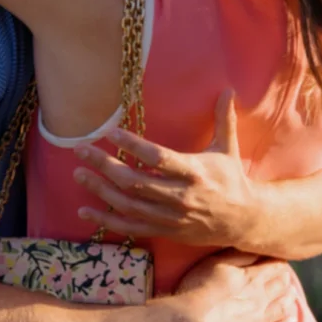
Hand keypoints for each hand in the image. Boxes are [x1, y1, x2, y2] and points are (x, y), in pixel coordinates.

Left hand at [73, 91, 260, 247]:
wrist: (242, 220)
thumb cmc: (231, 179)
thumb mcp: (228, 148)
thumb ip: (224, 119)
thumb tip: (227, 89)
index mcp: (195, 172)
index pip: (159, 158)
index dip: (133, 146)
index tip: (111, 132)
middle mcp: (181, 196)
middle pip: (136, 182)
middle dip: (104, 166)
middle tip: (81, 151)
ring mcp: (171, 217)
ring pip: (129, 205)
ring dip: (101, 190)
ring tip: (79, 174)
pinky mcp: (165, 231)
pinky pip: (131, 228)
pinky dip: (106, 221)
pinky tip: (86, 211)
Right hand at [172, 250, 300, 321]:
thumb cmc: (198, 291)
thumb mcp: (215, 264)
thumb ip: (238, 255)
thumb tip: (257, 248)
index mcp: (251, 278)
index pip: (274, 267)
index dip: (279, 262)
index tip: (280, 260)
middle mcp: (260, 299)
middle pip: (281, 286)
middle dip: (285, 279)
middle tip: (287, 276)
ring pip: (283, 307)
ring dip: (289, 298)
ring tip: (292, 293)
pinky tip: (292, 318)